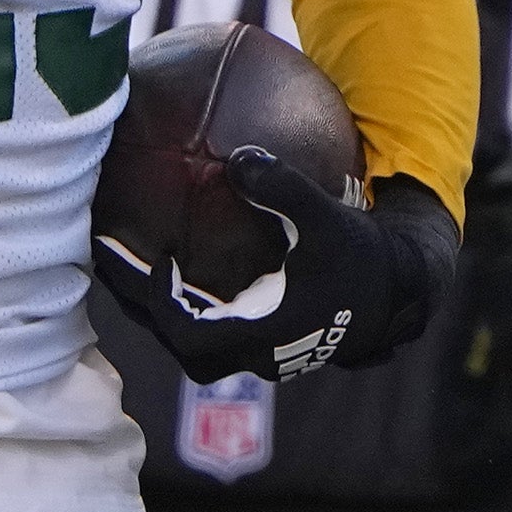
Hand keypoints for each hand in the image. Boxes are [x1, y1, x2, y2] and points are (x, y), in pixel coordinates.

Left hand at [92, 158, 458, 384]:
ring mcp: (261, 353)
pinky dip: (188, 304)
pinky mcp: (266, 341)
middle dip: (144, 309)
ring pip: (195, 345)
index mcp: (266, 332)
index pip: (193, 334)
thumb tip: (239, 157)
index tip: (156, 259)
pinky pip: (214, 330)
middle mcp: (257, 353)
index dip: (164, 304)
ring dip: (162, 310)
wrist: (397, 291)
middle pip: (182, 346)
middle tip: (114, 264)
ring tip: (133, 264)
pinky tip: (175, 261)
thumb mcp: (326, 220)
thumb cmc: (361, 256)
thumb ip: (283, 190)